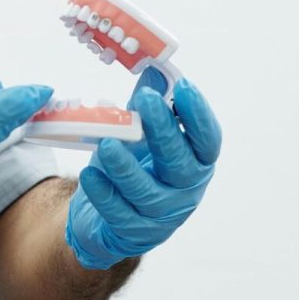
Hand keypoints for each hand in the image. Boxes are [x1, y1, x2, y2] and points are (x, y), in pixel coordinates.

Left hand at [64, 73, 222, 269]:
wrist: (108, 219)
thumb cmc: (134, 168)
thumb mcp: (142, 136)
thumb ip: (148, 106)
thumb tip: (152, 66)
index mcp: (195, 164)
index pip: (208, 141)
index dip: (199, 115)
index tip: (183, 86)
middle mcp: (185, 191)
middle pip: (181, 164)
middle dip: (165, 132)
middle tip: (147, 101)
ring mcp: (161, 216)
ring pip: (147, 192)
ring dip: (127, 167)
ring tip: (108, 142)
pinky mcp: (133, 233)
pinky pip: (118, 213)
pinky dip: (103, 193)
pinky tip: (90, 173)